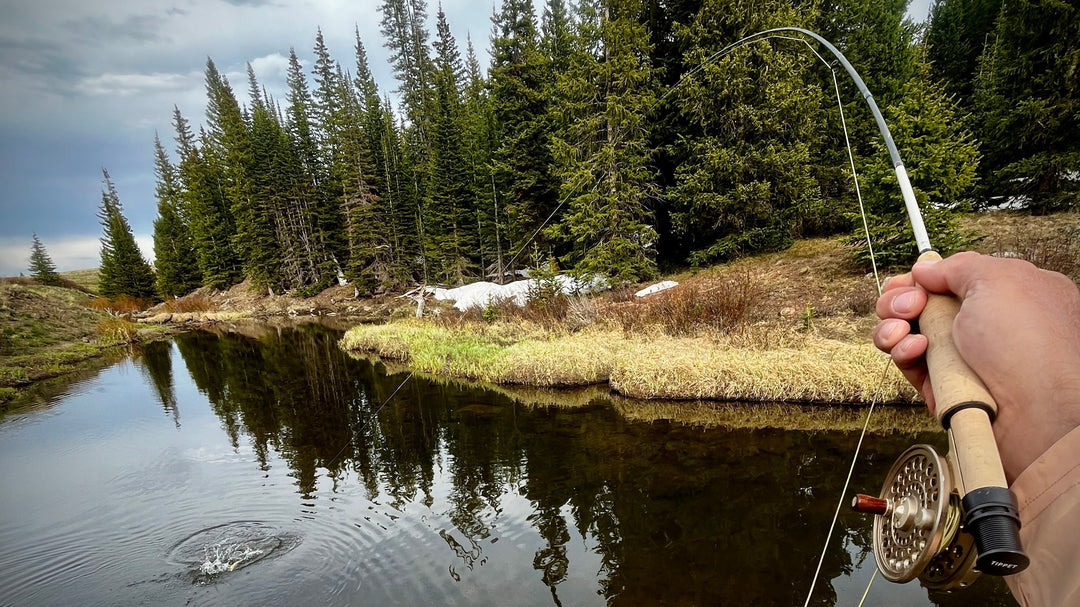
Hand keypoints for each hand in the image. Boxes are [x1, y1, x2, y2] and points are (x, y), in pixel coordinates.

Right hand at [873, 251, 1079, 481]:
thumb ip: (956, 267)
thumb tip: (926, 268)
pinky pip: (911, 364)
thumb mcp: (997, 280)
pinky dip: (904, 353)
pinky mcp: (944, 385)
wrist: (1039, 413)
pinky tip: (914, 350)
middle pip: (923, 304)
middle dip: (902, 300)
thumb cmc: (1031, 346)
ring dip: (895, 326)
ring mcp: (963, 357)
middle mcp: (984, 326)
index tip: (914, 282)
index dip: (924, 279)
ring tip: (901, 330)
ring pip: (909, 333)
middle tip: (909, 306)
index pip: (951, 279)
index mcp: (1005, 294)